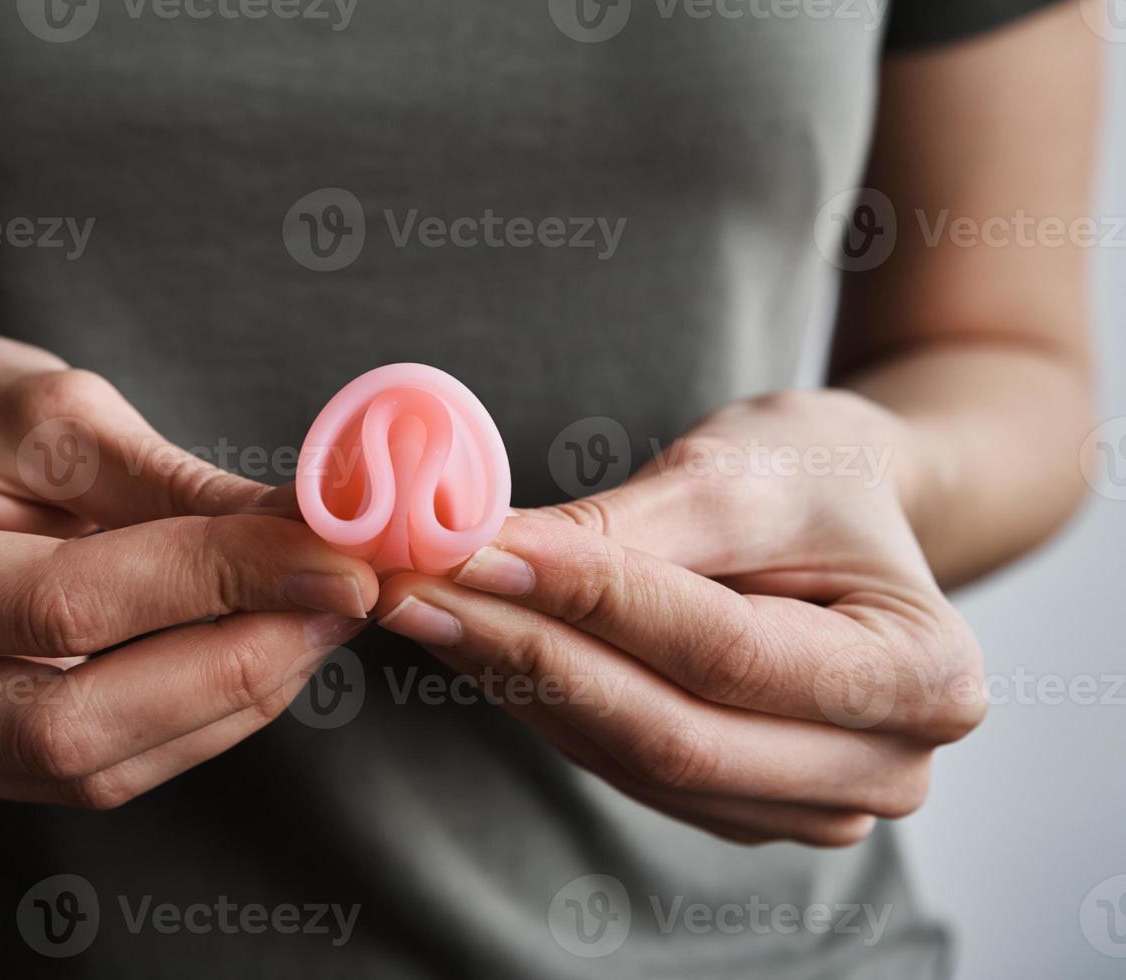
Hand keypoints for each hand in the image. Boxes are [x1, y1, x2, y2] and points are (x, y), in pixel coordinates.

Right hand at [0, 335, 376, 807]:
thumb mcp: (51, 414)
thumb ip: (175, 487)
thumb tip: (314, 532)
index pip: (63, 602)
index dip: (217, 583)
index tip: (335, 558)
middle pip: (69, 722)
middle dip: (234, 666)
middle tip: (341, 605)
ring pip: (91, 766)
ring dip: (229, 702)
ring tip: (314, 625)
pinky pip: (92, 775)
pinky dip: (192, 723)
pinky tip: (256, 659)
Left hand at [376, 389, 985, 845]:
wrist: (849, 510)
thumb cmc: (814, 473)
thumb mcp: (738, 473)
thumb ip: (620, 529)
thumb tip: (477, 552)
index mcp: (923, 675)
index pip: (723, 650)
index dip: (589, 602)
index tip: (473, 550)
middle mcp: (883, 767)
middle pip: (672, 730)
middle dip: (529, 654)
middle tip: (411, 589)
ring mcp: (811, 803)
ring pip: (632, 758)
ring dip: (515, 681)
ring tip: (423, 605)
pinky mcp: (739, 802)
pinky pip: (621, 765)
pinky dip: (540, 703)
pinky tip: (472, 644)